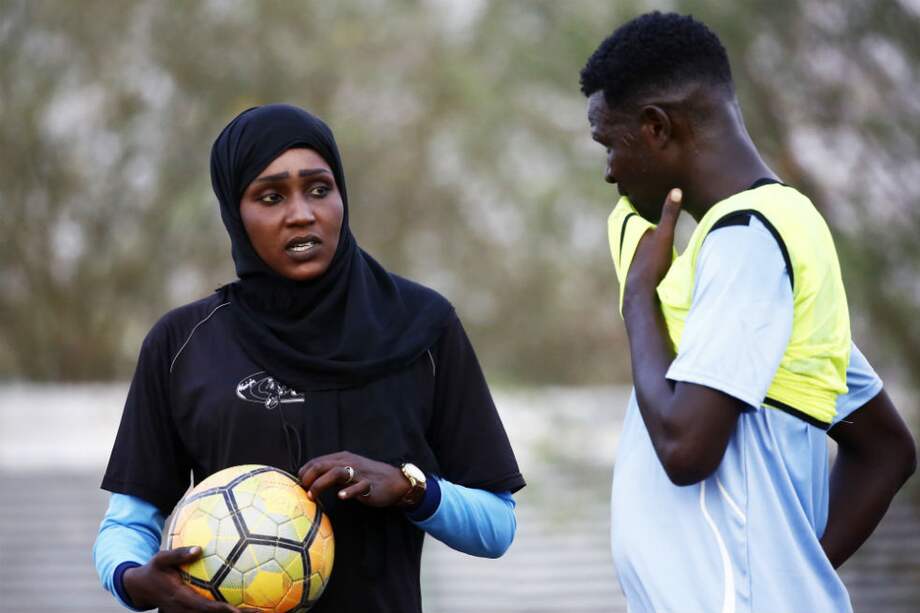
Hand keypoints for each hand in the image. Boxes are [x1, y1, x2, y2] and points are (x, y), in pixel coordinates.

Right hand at [123, 547, 250, 611]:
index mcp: (179, 597)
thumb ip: (178, 554)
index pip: (203, 606)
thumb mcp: (161, 559)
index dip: (220, 610)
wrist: (140, 588)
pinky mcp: (188, 611)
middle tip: (258, 612)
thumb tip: (199, 548)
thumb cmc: (153, 570)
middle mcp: (184, 609)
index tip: (237, 610)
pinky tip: (243, 605)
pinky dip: (223, 612)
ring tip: (258, 611)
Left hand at [298, 451, 410, 507]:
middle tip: (302, 490)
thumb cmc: (368, 477)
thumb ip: (332, 473)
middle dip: (308, 478)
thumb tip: (311, 481)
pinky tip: (341, 497)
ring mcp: (358, 473)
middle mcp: (349, 462)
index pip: (316, 461)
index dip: (304, 472)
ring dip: (320, 484)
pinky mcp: (368, 485)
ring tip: (312, 495)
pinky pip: (357, 487)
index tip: (299, 485)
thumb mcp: (348, 470)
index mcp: (342, 458)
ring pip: (335, 473)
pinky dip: (348, 491)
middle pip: (322, 465)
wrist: (394, 481)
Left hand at [624, 188, 682, 301]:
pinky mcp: (629, 258)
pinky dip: (637, 232)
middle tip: (641, 189)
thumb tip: (676, 190)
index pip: (626, 202)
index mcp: (627, 225)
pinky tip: (646, 234)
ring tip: (644, 209)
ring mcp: (624, 247)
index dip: (632, 191)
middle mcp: (622, 235)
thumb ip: (669, 213)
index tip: (638, 178)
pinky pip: (631, 239)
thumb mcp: (664, 235)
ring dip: (635, 219)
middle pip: (625, 214)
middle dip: (633, 204)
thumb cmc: (653, 262)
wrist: (641, 291)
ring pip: (627, 227)